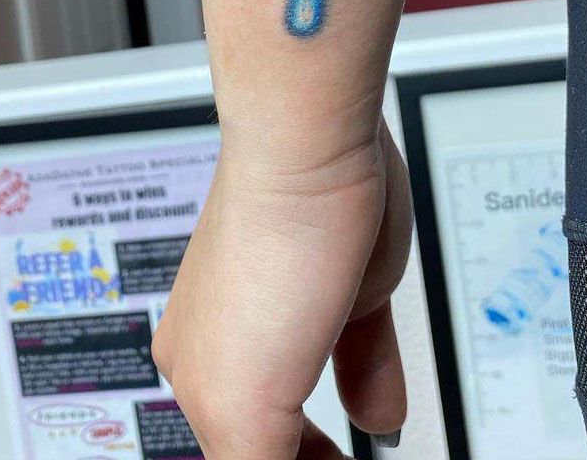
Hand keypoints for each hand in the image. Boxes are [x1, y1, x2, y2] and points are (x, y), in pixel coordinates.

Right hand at [152, 117, 412, 458]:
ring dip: (338, 450)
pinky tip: (384, 426)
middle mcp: (247, 345)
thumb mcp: (241, 402)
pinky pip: (365, 367)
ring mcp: (304, 317)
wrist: (314, 155)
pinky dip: (376, 404)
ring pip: (322, 408)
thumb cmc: (262, 245)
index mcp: (202, 373)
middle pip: (277, 443)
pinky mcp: (352, 294)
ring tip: (365, 457)